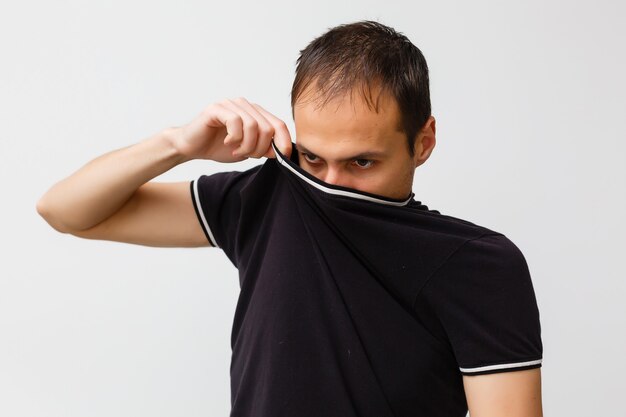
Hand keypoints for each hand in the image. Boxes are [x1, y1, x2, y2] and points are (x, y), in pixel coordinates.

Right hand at [168, 97, 292, 162]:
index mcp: (255, 114)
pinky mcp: (217, 108)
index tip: (282, 156)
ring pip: (253, 126)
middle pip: (267, 127)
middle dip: (259, 148)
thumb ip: (264, 148)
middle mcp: (245, 106)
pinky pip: (235, 122)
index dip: (284, 141)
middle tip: (247, 155)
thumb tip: (281, 151)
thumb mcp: (247, 151)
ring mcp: (231, 104)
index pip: (279, 124)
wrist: (193, 147)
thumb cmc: (219, 147)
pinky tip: (227, 143)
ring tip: (237, 150)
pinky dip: (234, 138)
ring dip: (246, 145)